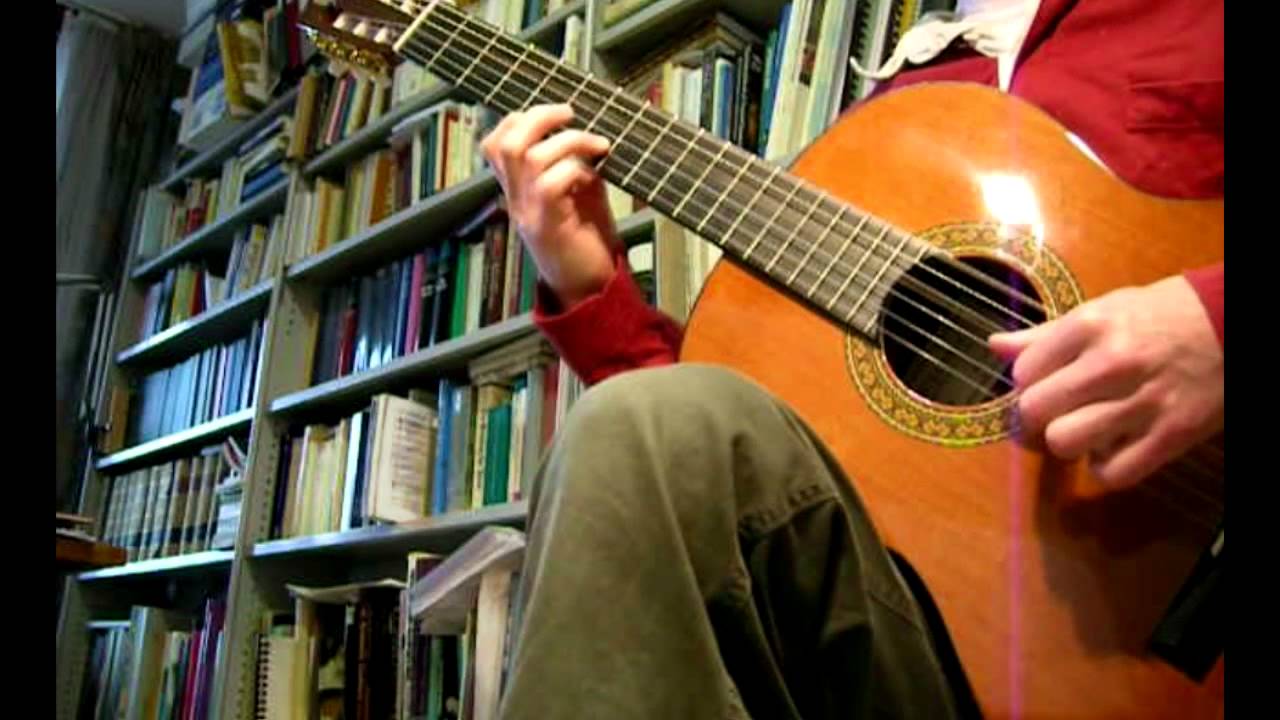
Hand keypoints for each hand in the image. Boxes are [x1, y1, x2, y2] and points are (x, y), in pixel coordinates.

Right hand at [481, 103, 616, 308]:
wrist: (590, 291)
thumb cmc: (587, 242)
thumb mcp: (579, 194)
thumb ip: (572, 165)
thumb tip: (585, 133)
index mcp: (518, 190)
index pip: (495, 144)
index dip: (521, 118)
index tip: (557, 114)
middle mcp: (516, 200)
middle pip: (506, 143)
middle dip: (539, 116)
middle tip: (570, 113)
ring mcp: (528, 214)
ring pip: (530, 158)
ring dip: (569, 140)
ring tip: (597, 144)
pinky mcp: (547, 227)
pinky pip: (551, 185)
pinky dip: (575, 170)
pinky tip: (594, 177)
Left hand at [989, 275, 1223, 488]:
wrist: (1234, 324)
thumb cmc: (1160, 315)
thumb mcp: (1103, 310)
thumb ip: (1046, 335)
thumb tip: (994, 347)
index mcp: (1090, 326)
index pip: (1022, 372)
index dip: (1028, 382)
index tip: (1046, 381)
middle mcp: (1112, 363)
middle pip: (1035, 410)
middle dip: (1039, 415)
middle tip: (1058, 409)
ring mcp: (1143, 402)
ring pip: (1065, 442)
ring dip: (1069, 441)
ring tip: (1086, 426)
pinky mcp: (1172, 436)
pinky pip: (1111, 473)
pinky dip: (1105, 467)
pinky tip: (1113, 447)